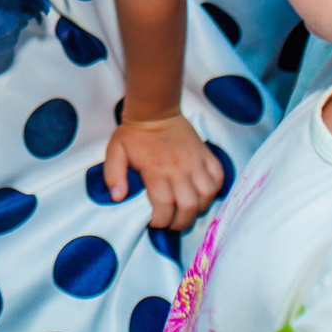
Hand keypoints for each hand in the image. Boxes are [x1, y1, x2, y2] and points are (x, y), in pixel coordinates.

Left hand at [104, 113, 225, 230]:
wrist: (155, 110)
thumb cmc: (134, 134)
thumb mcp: (115, 151)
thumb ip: (113, 175)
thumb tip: (118, 197)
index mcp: (156, 169)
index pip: (164, 205)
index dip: (160, 221)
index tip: (155, 222)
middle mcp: (179, 167)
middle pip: (189, 206)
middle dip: (181, 222)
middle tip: (172, 222)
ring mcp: (196, 161)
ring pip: (207, 195)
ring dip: (199, 208)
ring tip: (187, 210)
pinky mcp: (207, 155)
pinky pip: (219, 178)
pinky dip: (213, 190)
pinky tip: (202, 193)